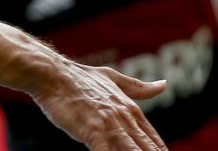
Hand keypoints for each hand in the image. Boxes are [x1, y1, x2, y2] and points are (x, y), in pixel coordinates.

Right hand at [32, 62, 168, 150]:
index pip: (153, 140)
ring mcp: (109, 125)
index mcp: (130, 108)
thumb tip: (164, 84)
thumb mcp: (112, 78)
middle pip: (147, 149)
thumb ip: (138, 87)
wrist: (53, 74)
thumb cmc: (79, 78)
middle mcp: (124, 118)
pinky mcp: (93, 132)